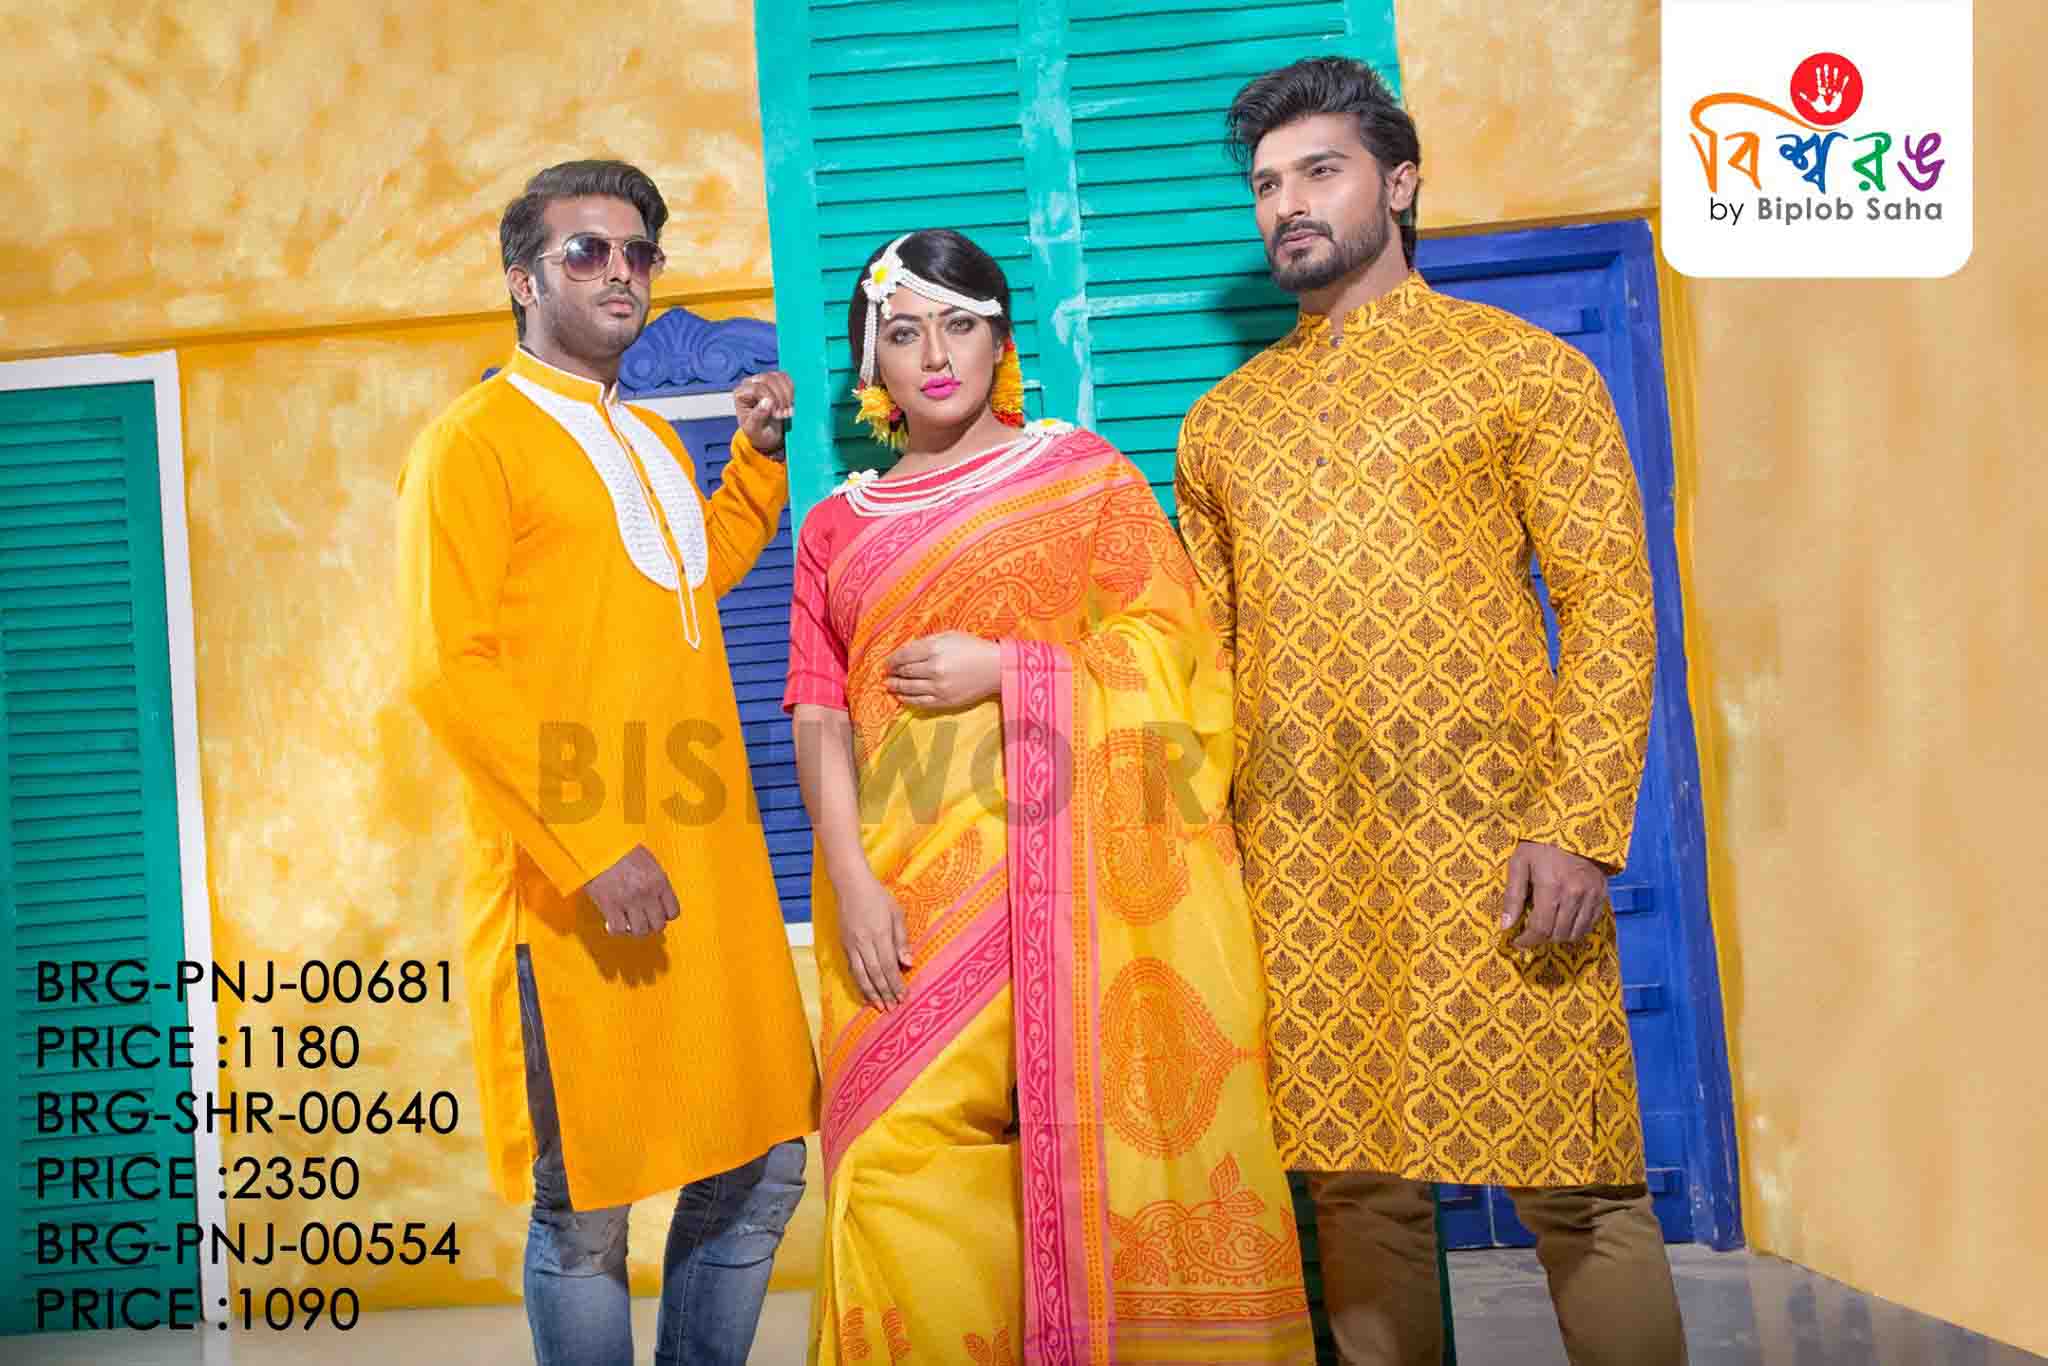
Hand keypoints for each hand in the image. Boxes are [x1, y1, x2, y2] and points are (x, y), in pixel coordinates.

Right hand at [583, 845, 679, 936]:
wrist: (599, 844)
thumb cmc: (622, 850)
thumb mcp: (648, 861)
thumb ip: (655, 881)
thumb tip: (655, 902)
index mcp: (660, 881)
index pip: (673, 912)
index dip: (664, 916)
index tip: (655, 913)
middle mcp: (647, 893)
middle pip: (658, 925)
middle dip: (650, 925)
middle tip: (641, 920)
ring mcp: (629, 900)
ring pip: (640, 931)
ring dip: (634, 930)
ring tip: (627, 922)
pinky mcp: (610, 905)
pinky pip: (619, 929)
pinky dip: (616, 929)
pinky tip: (612, 922)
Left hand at [733, 370, 794, 454]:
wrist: (769, 435)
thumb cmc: (758, 433)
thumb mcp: (754, 430)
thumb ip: (757, 417)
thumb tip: (767, 401)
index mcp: (740, 394)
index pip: (757, 389)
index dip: (770, 400)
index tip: (777, 415)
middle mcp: (750, 383)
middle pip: (768, 379)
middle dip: (779, 397)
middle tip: (783, 414)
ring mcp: (764, 380)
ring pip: (778, 377)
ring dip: (787, 394)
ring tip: (787, 410)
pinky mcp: (776, 381)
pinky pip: (786, 378)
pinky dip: (791, 390)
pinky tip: (791, 403)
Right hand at [837, 873, 911, 1008]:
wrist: (851, 885)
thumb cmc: (878, 897)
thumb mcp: (896, 914)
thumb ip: (902, 940)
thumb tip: (908, 963)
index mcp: (880, 934)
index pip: (888, 965)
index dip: (896, 983)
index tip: (903, 996)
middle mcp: (864, 942)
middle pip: (875, 974)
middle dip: (885, 993)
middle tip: (892, 1008)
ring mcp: (851, 944)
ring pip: (861, 975)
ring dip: (871, 993)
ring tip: (879, 1006)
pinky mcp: (844, 944)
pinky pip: (852, 968)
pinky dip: (859, 983)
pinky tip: (865, 992)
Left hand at [886, 631, 999, 709]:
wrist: (996, 669)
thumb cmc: (973, 648)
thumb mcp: (950, 635)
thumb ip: (926, 642)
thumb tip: (906, 651)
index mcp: (935, 649)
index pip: (904, 655)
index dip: (892, 660)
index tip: (887, 663)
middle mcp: (934, 668)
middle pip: (904, 672)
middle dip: (893, 673)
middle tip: (886, 674)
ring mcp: (939, 687)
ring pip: (909, 688)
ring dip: (896, 687)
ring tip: (889, 685)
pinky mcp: (944, 701)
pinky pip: (919, 702)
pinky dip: (907, 700)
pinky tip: (901, 697)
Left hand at [1501, 841, 1607, 948]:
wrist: (1574, 826)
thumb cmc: (1540, 844)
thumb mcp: (1519, 863)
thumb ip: (1513, 896)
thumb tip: (1506, 926)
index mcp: (1551, 887)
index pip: (1541, 929)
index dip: (1527, 941)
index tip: (1517, 941)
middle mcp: (1575, 895)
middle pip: (1558, 934)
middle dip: (1541, 938)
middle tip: (1530, 931)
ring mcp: (1591, 895)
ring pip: (1576, 933)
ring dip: (1559, 936)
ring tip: (1547, 926)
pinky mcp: (1602, 894)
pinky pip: (1590, 924)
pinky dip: (1576, 928)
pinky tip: (1564, 920)